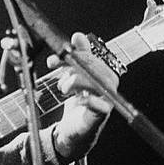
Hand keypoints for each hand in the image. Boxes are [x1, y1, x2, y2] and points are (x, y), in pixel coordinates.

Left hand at [48, 32, 119, 161]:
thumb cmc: (76, 100)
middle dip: (71, 66)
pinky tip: (78, 99)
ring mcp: (107, 99)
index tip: (55, 59)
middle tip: (57, 69)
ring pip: (94, 82)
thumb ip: (77, 56)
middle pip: (93, 67)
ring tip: (63, 88)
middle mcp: (108, 84)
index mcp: (102, 71)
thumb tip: (79, 36)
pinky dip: (88, 99)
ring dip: (74, 82)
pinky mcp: (102, 114)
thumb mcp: (72, 75)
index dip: (72, 55)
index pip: (90, 57)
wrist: (72, 129)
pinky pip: (99, 104)